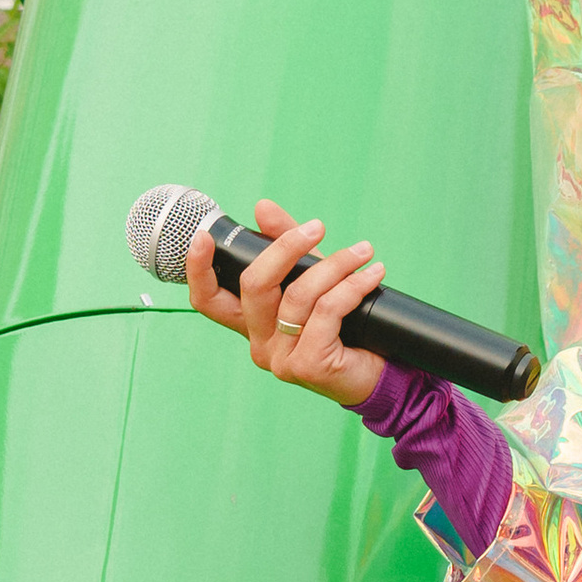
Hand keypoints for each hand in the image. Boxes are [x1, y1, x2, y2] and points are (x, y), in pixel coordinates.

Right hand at [184, 196, 389, 410]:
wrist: (383, 375)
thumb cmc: (347, 328)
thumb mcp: (314, 279)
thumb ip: (287, 246)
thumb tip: (262, 207)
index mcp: (252, 323)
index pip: (208, 300)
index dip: (198, 270)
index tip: (202, 237)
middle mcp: (259, 343)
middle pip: (254, 284)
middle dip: (286, 247)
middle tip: (317, 227)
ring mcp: (281, 358)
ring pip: (298, 294)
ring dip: (335, 265)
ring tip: (363, 252)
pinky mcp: (308, 366)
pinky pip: (326, 311)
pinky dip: (352, 287)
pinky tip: (372, 276)